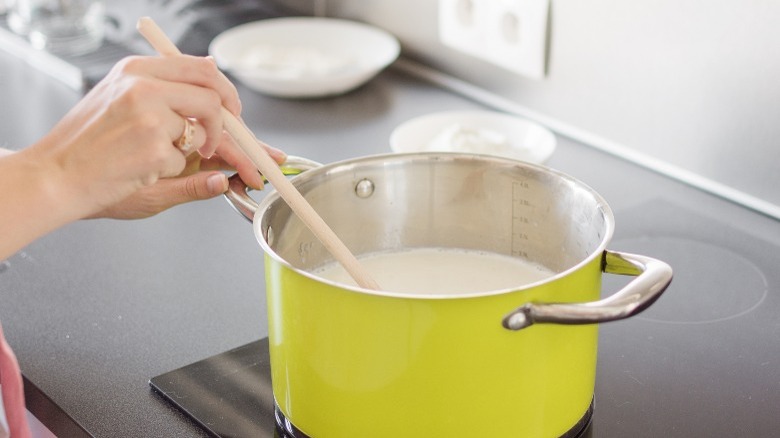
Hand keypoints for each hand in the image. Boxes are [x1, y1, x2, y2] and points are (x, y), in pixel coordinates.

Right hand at [32, 54, 280, 220]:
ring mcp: (151, 116)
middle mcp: (144, 85)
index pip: (199, 68)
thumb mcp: (123, 103)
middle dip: (227, 123)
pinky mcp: (155, 148)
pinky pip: (184, 161)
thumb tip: (217, 81)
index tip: (233, 109)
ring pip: (200, 131)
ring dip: (189, 151)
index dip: (224, 90)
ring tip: (151, 157)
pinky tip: (138, 169)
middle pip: (212, 96)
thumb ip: (169, 93)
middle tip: (220, 143)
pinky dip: (169, 170)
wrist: (54, 176)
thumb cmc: (87, 146)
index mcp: (136, 69)